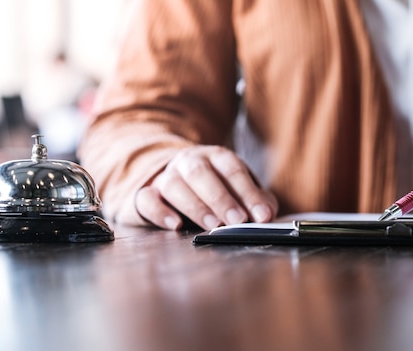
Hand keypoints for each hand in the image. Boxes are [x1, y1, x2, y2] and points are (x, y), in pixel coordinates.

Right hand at [135, 145, 277, 229]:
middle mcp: (188, 162)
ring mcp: (165, 177)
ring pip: (174, 185)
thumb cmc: (213, 189)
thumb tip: (268, 214)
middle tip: (238, 220)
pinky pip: (146, 199)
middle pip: (201, 173)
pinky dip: (159, 212)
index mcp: (214, 157)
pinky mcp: (145, 194)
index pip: (232, 169)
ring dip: (195, 206)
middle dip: (221, 197)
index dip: (248, 192)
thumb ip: (255, 200)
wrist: (172, 182)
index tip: (262, 215)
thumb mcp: (238, 190)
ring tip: (212, 225)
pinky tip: (175, 225)